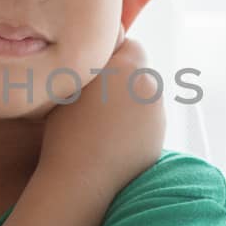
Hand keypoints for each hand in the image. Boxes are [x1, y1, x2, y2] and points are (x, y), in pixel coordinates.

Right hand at [36, 35, 165, 201]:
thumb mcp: (69, 84)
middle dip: (123, 80)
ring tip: (101, 123)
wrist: (82, 180)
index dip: (112, 55)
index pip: (130, 44)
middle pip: (139, 72)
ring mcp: (158, 115)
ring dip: (129, 103)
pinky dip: (133, 126)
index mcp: (128, 68)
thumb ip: (90, 61)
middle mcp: (150, 87)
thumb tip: (100, 46)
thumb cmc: (66, 130)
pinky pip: (146, 122)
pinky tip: (111, 140)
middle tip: (96, 97)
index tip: (94, 71)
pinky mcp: (159, 139)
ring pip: (144, 98)